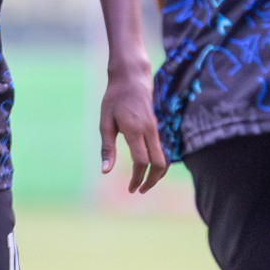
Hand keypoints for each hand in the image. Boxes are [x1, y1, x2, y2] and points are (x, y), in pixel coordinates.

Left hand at [98, 62, 166, 192]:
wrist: (132, 79)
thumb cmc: (114, 99)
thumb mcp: (105, 122)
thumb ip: (107, 147)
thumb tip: (105, 170)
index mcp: (136, 130)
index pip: (142, 161)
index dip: (138, 178)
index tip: (130, 189)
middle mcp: (150, 131)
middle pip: (160, 163)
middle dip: (151, 181)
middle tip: (138, 190)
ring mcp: (156, 130)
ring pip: (165, 158)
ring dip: (157, 174)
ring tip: (144, 184)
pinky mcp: (157, 128)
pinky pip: (162, 150)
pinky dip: (158, 164)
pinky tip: (147, 169)